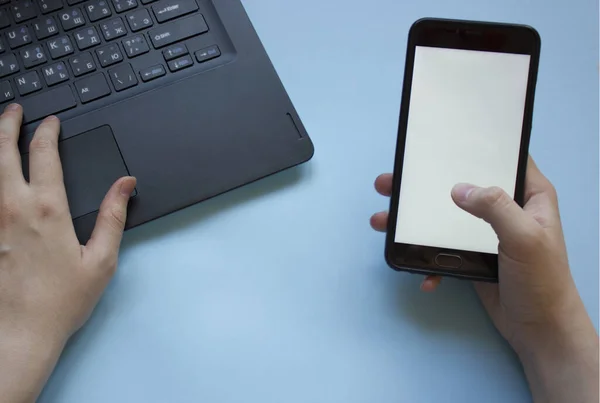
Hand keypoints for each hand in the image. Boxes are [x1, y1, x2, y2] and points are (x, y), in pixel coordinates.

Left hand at [0, 104, 135, 402]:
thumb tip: (125, 184)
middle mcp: (11, 208)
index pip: (43, 155)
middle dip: (7, 125)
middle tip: (12, 110)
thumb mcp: (101, 259)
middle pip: (2, 152)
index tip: (50, 121)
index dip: (46, 132)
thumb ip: (113, 215)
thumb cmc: (61, 301)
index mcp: (46, 210)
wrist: (18, 334)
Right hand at [371, 156, 597, 402]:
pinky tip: (422, 274)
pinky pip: (443, 250)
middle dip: (422, 186)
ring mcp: (484, 234)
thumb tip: (457, 189)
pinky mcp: (471, 257)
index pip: (501, 158)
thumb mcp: (525, 238)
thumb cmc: (542, 280)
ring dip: (413, 221)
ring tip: (382, 221)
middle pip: (459, 186)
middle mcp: (505, 209)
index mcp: (528, 196)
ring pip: (443, 217)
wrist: (539, 330)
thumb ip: (495, 207)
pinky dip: (428, 260)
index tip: (438, 139)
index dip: (473, 146)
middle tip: (390, 182)